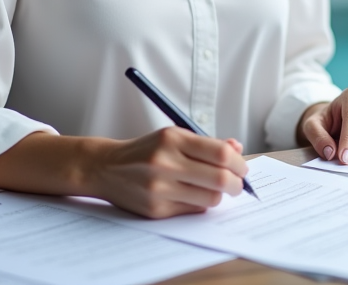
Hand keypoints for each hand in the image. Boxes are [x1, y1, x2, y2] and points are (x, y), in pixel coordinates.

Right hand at [84, 127, 247, 218]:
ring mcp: (160, 189)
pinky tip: (194, 194)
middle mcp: (165, 163)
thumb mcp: (174, 136)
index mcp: (172, 139)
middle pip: (220, 179)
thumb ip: (206, 144)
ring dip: (220, 195)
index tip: (241, 167)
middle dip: (237, 184)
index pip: (221, 154)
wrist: (106, 168)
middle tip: (237, 184)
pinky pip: (193, 210)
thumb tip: (237, 149)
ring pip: (210, 198)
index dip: (238, 162)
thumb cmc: (147, 150)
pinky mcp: (156, 209)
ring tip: (215, 189)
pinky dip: (201, 203)